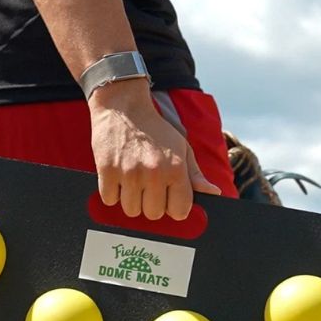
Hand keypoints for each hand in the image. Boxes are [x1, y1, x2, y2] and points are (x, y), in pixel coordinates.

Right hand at [88, 79, 220, 220]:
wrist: (123, 106)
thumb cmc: (155, 130)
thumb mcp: (181, 148)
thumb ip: (196, 175)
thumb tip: (213, 193)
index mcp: (176, 169)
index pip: (179, 211)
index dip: (173, 206)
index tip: (167, 196)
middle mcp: (154, 173)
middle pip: (153, 214)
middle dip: (150, 203)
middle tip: (147, 185)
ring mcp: (129, 173)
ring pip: (131, 210)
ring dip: (130, 199)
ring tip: (132, 179)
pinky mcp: (107, 171)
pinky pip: (110, 200)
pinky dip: (112, 192)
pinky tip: (117, 176)